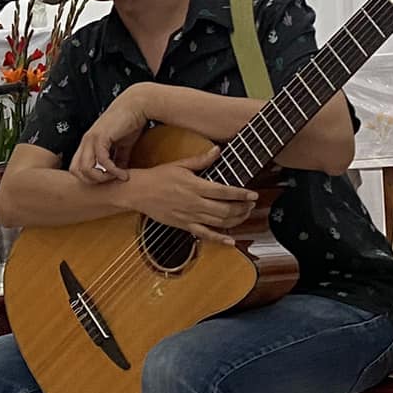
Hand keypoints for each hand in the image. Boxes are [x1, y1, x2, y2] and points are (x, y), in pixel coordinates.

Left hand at [72, 84, 155, 184]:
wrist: (137, 105)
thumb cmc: (130, 123)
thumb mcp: (123, 145)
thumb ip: (119, 159)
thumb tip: (120, 174)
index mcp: (88, 143)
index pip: (76, 168)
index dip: (90, 178)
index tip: (108, 179)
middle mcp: (86, 141)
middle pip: (75, 171)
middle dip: (92, 181)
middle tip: (110, 181)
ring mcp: (91, 138)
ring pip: (84, 168)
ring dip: (101, 178)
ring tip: (117, 177)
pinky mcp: (101, 136)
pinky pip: (101, 160)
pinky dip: (112, 170)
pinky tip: (123, 173)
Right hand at [119, 147, 257, 243]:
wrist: (139, 192)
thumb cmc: (158, 177)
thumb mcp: (180, 164)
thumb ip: (201, 160)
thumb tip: (217, 150)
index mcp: (195, 186)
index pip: (224, 191)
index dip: (241, 194)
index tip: (253, 194)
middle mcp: (194, 202)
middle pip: (225, 209)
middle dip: (242, 208)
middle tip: (251, 204)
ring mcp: (190, 216)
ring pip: (219, 222)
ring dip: (236, 220)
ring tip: (244, 214)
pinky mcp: (184, 225)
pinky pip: (205, 235)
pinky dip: (219, 239)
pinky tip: (230, 241)